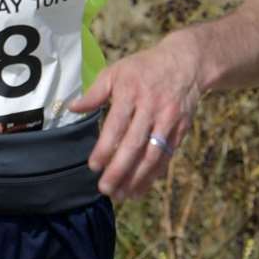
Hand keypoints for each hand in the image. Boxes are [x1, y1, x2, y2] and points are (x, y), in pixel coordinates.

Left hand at [69, 35, 200, 200]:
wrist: (185, 63)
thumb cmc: (144, 68)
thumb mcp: (116, 71)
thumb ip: (94, 92)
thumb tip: (72, 107)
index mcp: (131, 92)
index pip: (116, 125)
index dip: (105, 148)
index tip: (93, 166)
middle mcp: (151, 108)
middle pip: (135, 145)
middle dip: (119, 170)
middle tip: (105, 188)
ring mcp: (168, 120)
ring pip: (153, 155)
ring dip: (137, 178)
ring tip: (122, 195)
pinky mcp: (181, 130)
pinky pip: (167, 156)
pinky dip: (154, 174)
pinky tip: (141, 187)